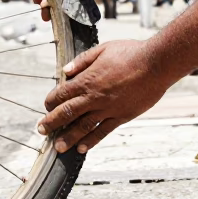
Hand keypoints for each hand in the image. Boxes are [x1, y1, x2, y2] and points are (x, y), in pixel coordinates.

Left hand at [37, 39, 173, 154]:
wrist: (156, 64)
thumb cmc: (131, 53)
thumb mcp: (102, 49)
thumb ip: (82, 61)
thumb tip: (65, 70)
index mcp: (88, 79)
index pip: (62, 94)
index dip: (51, 102)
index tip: (46, 107)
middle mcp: (95, 97)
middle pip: (68, 112)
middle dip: (52, 122)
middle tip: (41, 131)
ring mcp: (108, 109)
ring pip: (83, 126)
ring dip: (68, 137)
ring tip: (58, 147)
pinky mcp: (121, 116)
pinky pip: (103, 131)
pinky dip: (91, 141)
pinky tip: (82, 148)